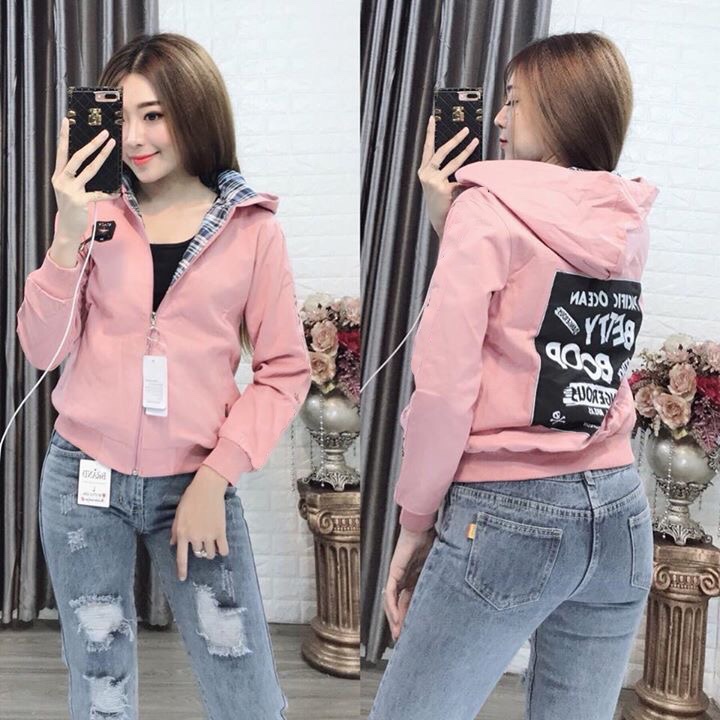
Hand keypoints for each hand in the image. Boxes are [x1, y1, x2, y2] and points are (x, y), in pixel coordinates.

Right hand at [51, 116, 118, 246]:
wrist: (67, 229)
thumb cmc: (71, 207)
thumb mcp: (68, 189)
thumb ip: (74, 176)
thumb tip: (89, 161)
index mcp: (58, 175)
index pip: (61, 151)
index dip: (63, 136)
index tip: (67, 121)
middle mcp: (61, 180)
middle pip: (77, 157)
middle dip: (91, 144)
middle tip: (103, 133)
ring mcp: (70, 191)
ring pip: (89, 170)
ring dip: (102, 156)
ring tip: (111, 145)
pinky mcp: (80, 201)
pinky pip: (98, 193)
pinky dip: (108, 192)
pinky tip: (116, 191)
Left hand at [170, 465, 230, 580]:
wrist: (207, 488)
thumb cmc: (191, 498)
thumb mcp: (178, 514)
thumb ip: (175, 530)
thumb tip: (173, 543)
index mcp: (182, 533)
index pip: (181, 557)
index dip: (182, 570)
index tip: (183, 578)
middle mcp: (195, 537)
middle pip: (198, 553)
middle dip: (200, 550)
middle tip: (202, 541)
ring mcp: (208, 535)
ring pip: (211, 553)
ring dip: (211, 551)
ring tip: (212, 543)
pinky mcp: (220, 531)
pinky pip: (223, 549)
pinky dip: (223, 551)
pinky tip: (222, 548)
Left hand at [383, 525, 434, 640]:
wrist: (424, 527)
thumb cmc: (434, 542)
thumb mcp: (440, 568)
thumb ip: (442, 581)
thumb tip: (458, 596)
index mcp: (418, 579)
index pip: (412, 603)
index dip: (412, 617)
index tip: (416, 633)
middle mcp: (407, 579)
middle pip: (400, 605)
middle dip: (401, 623)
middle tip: (404, 639)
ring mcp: (399, 575)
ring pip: (392, 602)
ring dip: (395, 618)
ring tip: (399, 632)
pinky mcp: (395, 571)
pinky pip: (391, 592)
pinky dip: (392, 605)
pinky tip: (395, 616)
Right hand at [417, 115, 479, 236]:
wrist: (440, 220)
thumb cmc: (442, 200)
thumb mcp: (439, 183)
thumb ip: (445, 170)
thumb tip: (463, 155)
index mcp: (424, 171)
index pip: (427, 148)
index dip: (429, 133)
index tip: (432, 118)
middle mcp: (426, 174)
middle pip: (440, 151)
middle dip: (454, 139)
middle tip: (465, 129)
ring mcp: (433, 181)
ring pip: (452, 162)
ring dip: (465, 150)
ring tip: (475, 141)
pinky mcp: (442, 188)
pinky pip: (459, 178)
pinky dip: (469, 176)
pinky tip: (477, 174)